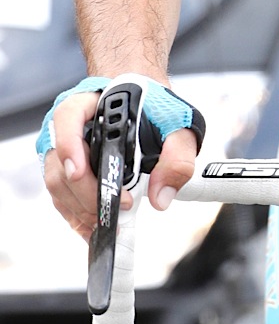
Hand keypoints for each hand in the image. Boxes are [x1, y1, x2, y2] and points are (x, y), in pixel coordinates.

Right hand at [37, 76, 203, 238]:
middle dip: (85, 192)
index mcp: (90, 102)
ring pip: (57, 182)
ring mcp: (63, 147)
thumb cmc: (154, 106)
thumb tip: (161, 196)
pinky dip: (75, 213)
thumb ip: (177, 157)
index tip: (79, 172)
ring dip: (80, 208)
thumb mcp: (176, 124)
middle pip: (61, 161)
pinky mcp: (66, 168)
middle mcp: (69, 124)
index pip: (68, 117)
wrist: (145, 98)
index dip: (70, 147)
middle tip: (113, 208)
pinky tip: (92, 225)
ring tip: (107, 222)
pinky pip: (61, 194)